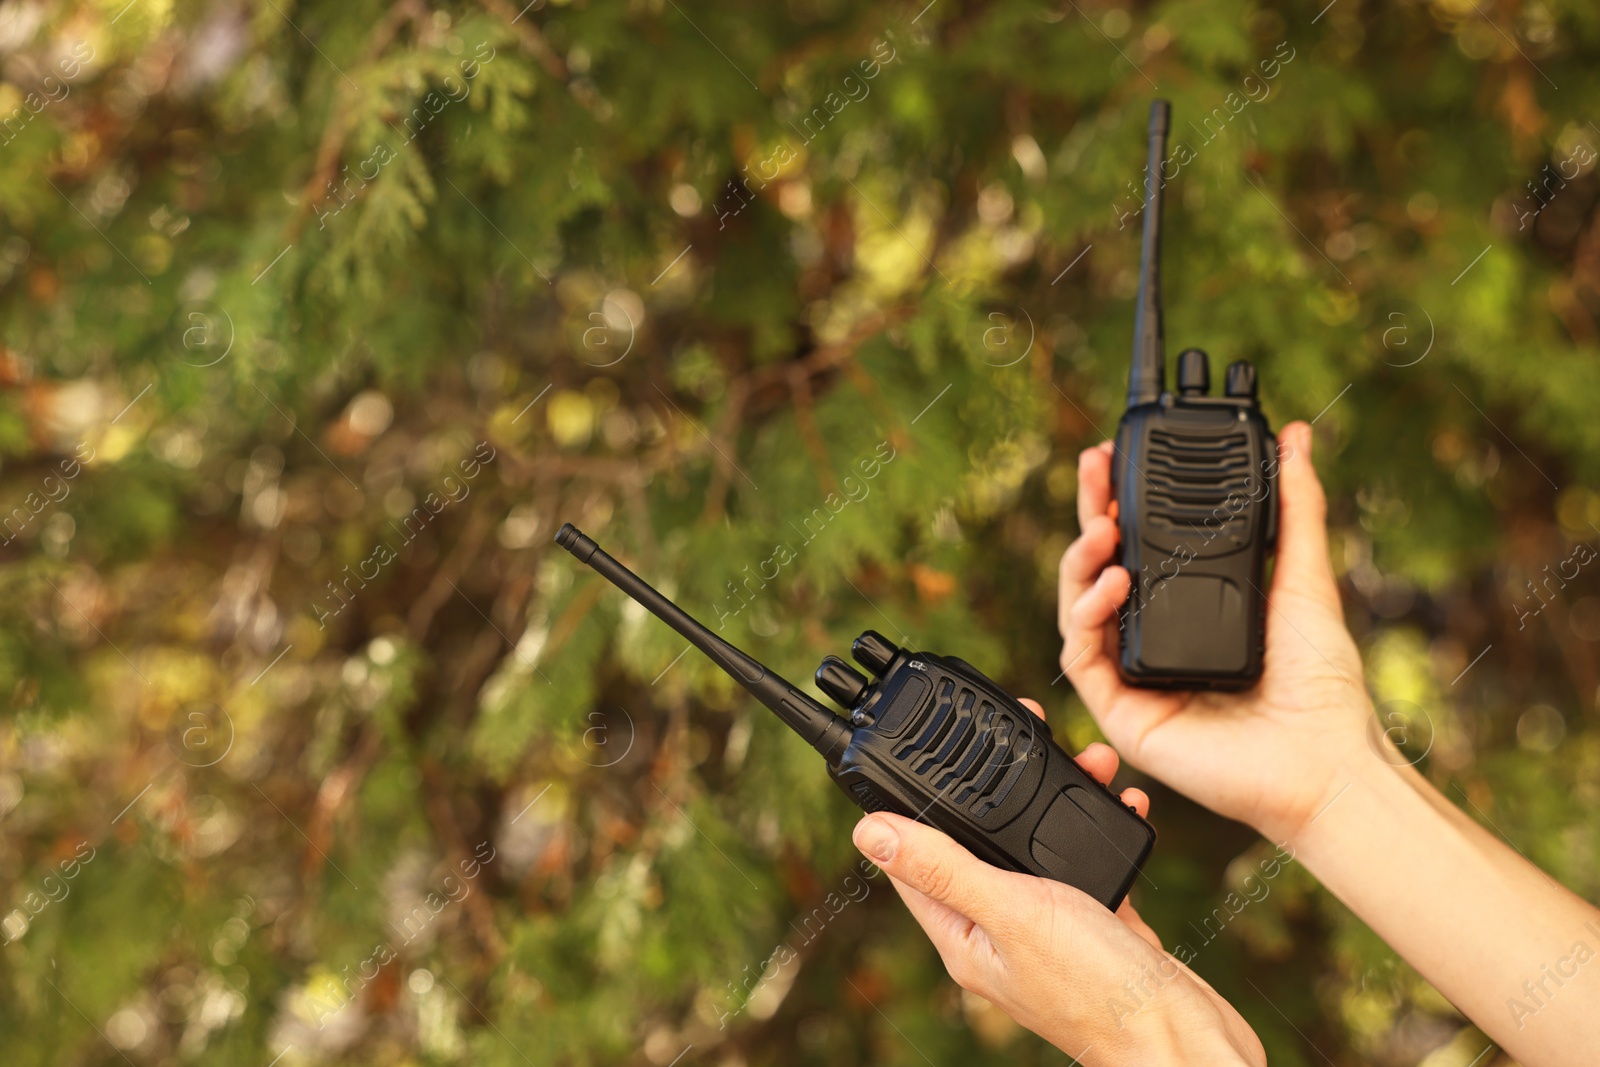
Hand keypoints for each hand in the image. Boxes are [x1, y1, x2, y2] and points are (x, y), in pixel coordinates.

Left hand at [851, 700, 1264, 1065]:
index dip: (910, 806)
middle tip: (1024, 730)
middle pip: (983, 840)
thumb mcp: (1011, 912)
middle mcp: (1000, 931)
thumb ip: (945, 868)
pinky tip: (1125, 800)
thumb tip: (869, 834)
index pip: (914, 863)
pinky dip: (1104, 824)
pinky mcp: (1098, 924)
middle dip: (1002, 784)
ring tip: (1091, 759)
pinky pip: (1089, 859)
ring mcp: (1051, 928)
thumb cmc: (1096, 991)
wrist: (1183, 1040)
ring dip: (1063, 796)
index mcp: (963, 935)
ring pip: (1041, 842)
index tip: (913, 754)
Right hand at [1058, 421, 1370, 842]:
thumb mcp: (1304, 578)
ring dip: (1080, 560)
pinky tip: (1112, 583)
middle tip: (1091, 468)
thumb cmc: (1322, 688)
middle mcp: (1156, 640)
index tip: (1115, 458)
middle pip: (1099, 568)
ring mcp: (1134, 676)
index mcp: (1192, 610)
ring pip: (1078, 608)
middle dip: (1088, 513)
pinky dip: (1085, 614)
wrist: (1324, 762)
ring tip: (1102, 527)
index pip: (1141, 547)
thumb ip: (1297, 506)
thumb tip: (1296, 439)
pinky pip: (1080, 657)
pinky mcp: (1121, 713)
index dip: (1121, 502)